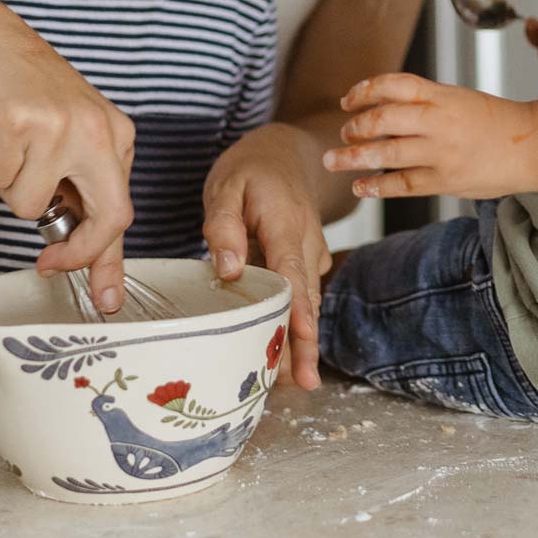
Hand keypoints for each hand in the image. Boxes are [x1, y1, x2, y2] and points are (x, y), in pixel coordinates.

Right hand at [0, 28, 134, 313]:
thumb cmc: (27, 95)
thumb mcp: (73, 139)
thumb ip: (83, 194)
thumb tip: (93, 265)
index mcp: (115, 136)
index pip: (122, 211)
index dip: (106, 258)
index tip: (103, 294)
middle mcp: (95, 130)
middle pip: (105, 218)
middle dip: (76, 251)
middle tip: (49, 262)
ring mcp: (57, 125)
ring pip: (29, 205)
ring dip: (11, 186)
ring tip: (11, 147)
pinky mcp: (15, 120)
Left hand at [202, 123, 330, 389]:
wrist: (286, 153)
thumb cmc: (251, 170)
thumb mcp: (226, 186)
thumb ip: (224, 226)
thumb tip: (229, 272)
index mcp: (286, 223)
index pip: (293, 272)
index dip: (298, 308)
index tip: (302, 338)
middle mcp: (308, 242)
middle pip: (307, 297)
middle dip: (306, 342)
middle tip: (303, 383)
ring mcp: (312, 253)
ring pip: (308, 301)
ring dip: (301, 339)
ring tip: (294, 381)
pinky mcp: (309, 263)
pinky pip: (303, 295)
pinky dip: (295, 322)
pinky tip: (282, 352)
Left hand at [322, 73, 534, 199]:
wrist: (531, 146)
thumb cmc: (494, 121)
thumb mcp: (457, 98)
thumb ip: (423, 101)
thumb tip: (379, 110)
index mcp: (442, 95)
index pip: (393, 84)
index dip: (364, 91)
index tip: (348, 100)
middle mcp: (439, 121)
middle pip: (383, 119)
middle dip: (355, 127)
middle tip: (342, 134)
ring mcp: (441, 153)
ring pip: (386, 153)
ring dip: (353, 158)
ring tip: (333, 161)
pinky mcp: (445, 181)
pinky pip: (402, 184)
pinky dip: (376, 185)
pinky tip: (360, 186)